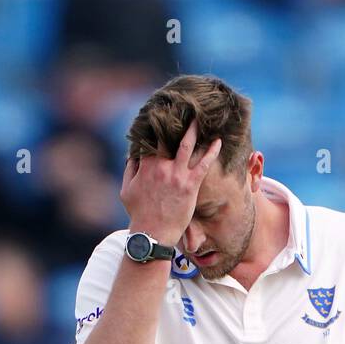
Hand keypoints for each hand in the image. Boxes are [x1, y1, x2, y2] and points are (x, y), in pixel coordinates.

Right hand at [120, 119, 221, 245]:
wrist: (152, 234)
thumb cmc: (138, 214)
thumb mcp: (126, 190)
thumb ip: (129, 170)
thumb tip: (132, 155)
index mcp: (145, 166)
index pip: (150, 139)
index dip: (156, 127)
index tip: (162, 116)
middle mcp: (161, 166)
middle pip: (169, 138)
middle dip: (176, 122)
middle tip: (185, 109)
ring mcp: (176, 175)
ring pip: (187, 146)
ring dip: (195, 131)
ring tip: (202, 119)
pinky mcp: (190, 185)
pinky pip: (203, 164)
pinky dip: (211, 152)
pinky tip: (218, 142)